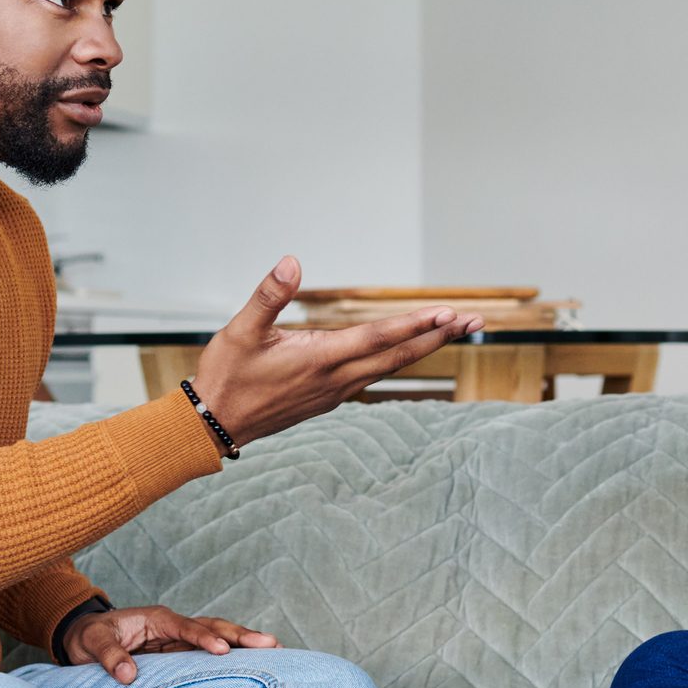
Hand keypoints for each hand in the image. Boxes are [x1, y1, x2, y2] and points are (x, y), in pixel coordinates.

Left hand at [64, 604, 278, 683]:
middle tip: (271, 643)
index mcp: (156, 618)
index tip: (222, 650)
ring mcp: (180, 640)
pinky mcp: (181, 654)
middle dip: (240, 635)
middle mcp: (174, 626)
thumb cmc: (88, 637)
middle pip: (213, 626)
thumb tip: (128, 676)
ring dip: (244, 644)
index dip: (203, 637)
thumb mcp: (91, 643)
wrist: (85, 639)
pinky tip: (255, 664)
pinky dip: (233, 657)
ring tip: (276, 649)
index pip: (185, 626)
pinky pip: (209, 655)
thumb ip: (109, 656)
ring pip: (218, 638)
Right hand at [193, 257, 485, 445]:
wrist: (214, 426)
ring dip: (424, 348)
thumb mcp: (240, 331)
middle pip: (397, 356)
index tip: (447, 312)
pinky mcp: (329, 398)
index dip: (414, 324)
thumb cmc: (226, 376)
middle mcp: (335, 379)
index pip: (378, 339)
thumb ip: (268, 296)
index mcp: (319, 360)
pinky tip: (409, 350)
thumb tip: (291, 262)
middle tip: (474, 321)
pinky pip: (374, 375)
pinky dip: (399, 359)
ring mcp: (335, 392)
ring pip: (389, 367)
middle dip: (438, 337)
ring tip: (454, 330)